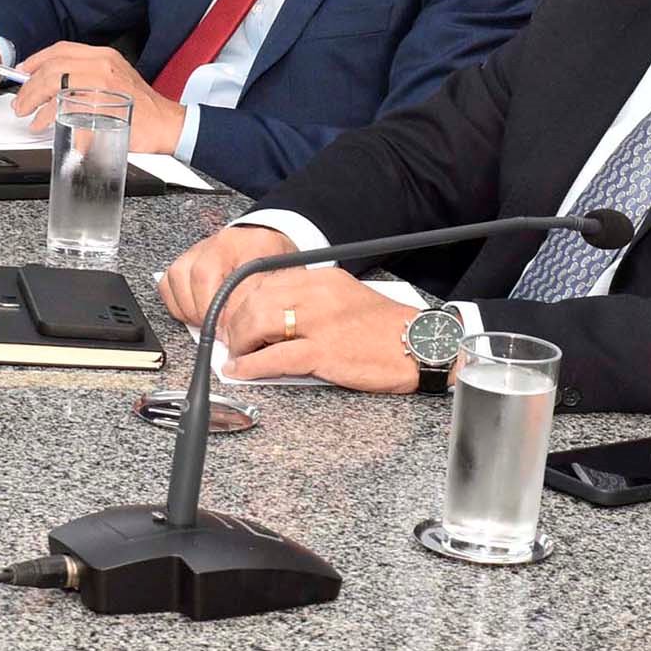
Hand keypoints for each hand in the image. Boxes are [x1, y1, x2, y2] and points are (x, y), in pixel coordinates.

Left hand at [7, 41, 182, 153]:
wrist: (167, 124)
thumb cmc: (142, 107)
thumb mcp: (115, 78)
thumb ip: (87, 75)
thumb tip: (55, 82)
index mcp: (104, 56)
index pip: (61, 50)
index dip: (36, 60)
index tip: (24, 72)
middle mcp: (103, 66)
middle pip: (53, 68)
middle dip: (30, 87)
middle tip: (22, 103)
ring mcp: (103, 86)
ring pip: (56, 86)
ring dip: (36, 102)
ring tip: (31, 116)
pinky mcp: (103, 108)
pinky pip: (68, 110)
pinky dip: (52, 118)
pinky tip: (47, 125)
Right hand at [157, 222, 296, 331]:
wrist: (261, 244)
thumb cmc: (271, 262)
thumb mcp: (280, 277)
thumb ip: (265, 299)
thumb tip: (245, 330)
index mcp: (248, 244)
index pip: (234, 278)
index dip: (231, 311)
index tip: (235, 332)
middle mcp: (218, 243)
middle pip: (201, 276)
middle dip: (209, 312)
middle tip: (222, 332)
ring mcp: (196, 250)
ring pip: (179, 279)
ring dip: (192, 309)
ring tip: (209, 324)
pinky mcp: (182, 262)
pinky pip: (168, 285)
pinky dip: (178, 305)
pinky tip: (196, 314)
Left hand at [212, 266, 422, 391]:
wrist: (420, 345)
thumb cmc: (384, 328)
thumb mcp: (344, 298)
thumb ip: (309, 301)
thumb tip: (271, 317)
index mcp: (321, 279)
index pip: (266, 282)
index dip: (242, 301)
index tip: (233, 316)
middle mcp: (317, 294)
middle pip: (256, 300)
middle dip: (235, 323)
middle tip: (231, 340)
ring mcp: (319, 322)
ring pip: (259, 323)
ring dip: (240, 342)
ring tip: (236, 356)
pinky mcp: (324, 352)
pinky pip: (275, 357)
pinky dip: (251, 365)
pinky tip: (241, 371)